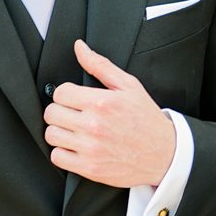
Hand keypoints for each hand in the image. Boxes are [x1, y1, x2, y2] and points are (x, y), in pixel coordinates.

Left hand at [44, 40, 177, 189]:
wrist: (165, 154)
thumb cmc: (146, 119)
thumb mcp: (128, 86)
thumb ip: (100, 65)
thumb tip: (79, 47)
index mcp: (102, 102)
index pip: (60, 93)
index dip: (66, 94)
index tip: (74, 99)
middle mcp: (94, 125)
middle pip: (51, 113)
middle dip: (60, 111)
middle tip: (73, 114)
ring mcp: (91, 148)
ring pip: (51, 135)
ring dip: (59, 131)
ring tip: (73, 130)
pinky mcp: (90, 168)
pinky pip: (57, 157)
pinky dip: (62, 152)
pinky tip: (75, 147)